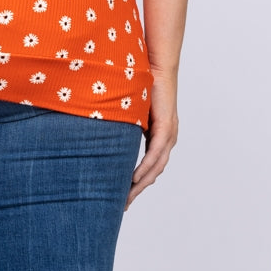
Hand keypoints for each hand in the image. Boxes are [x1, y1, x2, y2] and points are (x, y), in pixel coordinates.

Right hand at [125, 69, 177, 208]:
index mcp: (160, 135)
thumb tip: (102, 130)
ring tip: (126, 197)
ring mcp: (168, 133)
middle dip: (138, 190)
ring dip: (141, 183)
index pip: (151, 166)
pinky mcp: (166, 127)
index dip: (138, 183)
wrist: (154, 65)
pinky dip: (145, 168)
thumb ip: (122, 123)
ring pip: (156, 167)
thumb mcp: (129, 109)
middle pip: (154, 173)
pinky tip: (134, 179)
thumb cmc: (140, 82)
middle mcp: (167, 138)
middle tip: (123, 206)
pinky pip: (155, 154)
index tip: (124, 196)